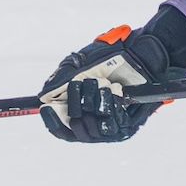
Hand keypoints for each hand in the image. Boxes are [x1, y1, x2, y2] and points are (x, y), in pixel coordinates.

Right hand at [39, 25, 175, 142]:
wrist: (141, 55)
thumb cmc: (112, 58)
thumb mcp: (81, 66)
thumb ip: (61, 81)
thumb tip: (44, 97)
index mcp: (82, 113)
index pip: (62, 129)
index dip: (52, 121)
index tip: (46, 107)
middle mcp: (95, 124)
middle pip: (74, 130)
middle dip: (75, 104)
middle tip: (83, 83)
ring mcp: (111, 128)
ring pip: (91, 129)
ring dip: (93, 101)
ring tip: (103, 83)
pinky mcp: (127, 128)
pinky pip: (110, 125)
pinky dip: (109, 104)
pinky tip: (115, 89)